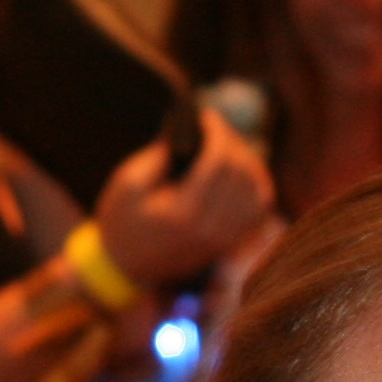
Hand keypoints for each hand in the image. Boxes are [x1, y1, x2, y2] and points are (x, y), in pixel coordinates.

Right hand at [95, 126, 277, 294]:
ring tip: (224, 147)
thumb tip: (193, 129)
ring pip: (257, 188)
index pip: (219, 161)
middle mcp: (211, 230)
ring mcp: (225, 239)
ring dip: (246, 160)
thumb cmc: (122, 221)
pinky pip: (259, 209)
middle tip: (213, 127)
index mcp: (184, 215)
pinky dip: (256, 184)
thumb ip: (161, 154)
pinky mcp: (230, 243)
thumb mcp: (129, 183)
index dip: (216, 130)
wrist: (125, 266)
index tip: (205, 115)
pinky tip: (239, 171)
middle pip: (241, 171)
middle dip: (230, 140)